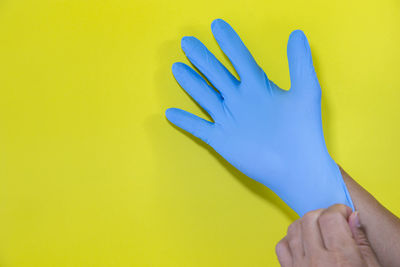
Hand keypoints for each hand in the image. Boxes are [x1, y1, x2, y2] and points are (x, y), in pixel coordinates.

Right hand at [166, 18, 352, 215]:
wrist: (297, 167)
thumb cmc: (304, 131)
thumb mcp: (305, 91)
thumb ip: (299, 62)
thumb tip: (298, 33)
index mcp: (257, 86)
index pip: (239, 58)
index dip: (228, 42)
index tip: (217, 25)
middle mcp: (240, 99)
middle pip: (216, 73)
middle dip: (201, 57)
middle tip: (187, 41)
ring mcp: (229, 119)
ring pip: (204, 96)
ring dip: (190, 83)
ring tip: (176, 67)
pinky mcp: (222, 139)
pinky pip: (198, 127)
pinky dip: (185, 121)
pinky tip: (170, 113)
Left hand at [275, 204, 380, 266]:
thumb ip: (360, 241)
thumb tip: (353, 216)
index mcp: (341, 259)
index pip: (330, 217)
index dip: (339, 209)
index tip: (344, 214)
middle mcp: (317, 261)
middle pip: (310, 218)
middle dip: (322, 214)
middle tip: (333, 221)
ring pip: (293, 228)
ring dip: (305, 223)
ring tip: (318, 230)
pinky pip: (281, 246)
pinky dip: (290, 239)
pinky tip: (303, 243)